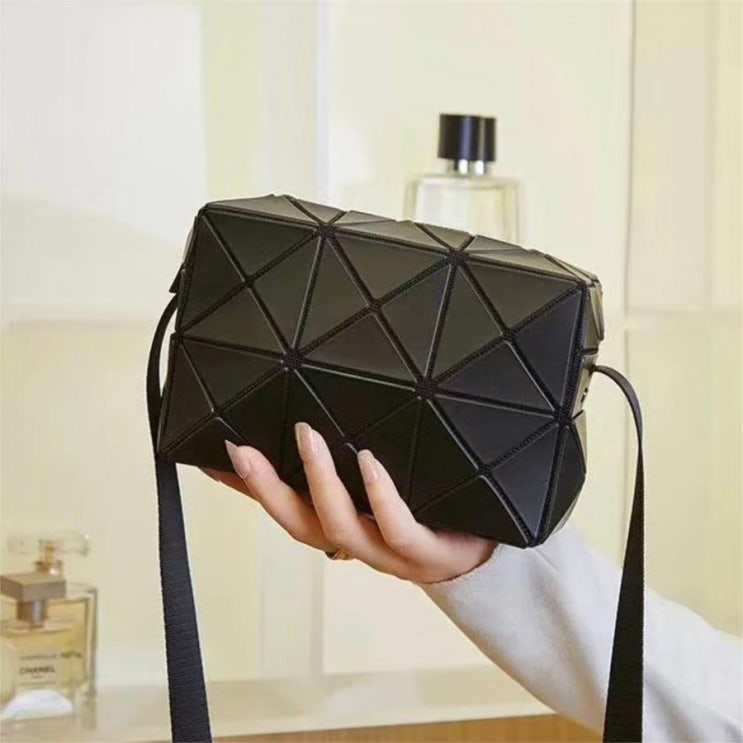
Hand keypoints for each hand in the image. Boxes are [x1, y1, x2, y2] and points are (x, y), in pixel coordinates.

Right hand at [204, 422, 495, 583]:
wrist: (479, 554)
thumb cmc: (424, 513)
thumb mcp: (379, 487)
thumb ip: (346, 463)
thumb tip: (315, 418)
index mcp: (339, 526)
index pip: (280, 507)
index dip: (243, 487)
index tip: (210, 456)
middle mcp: (355, 543)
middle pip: (298, 523)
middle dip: (265, 488)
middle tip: (240, 448)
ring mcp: (387, 553)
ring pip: (339, 526)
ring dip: (318, 481)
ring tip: (306, 437)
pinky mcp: (425, 553)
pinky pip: (396, 528)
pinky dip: (379, 495)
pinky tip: (368, 461)